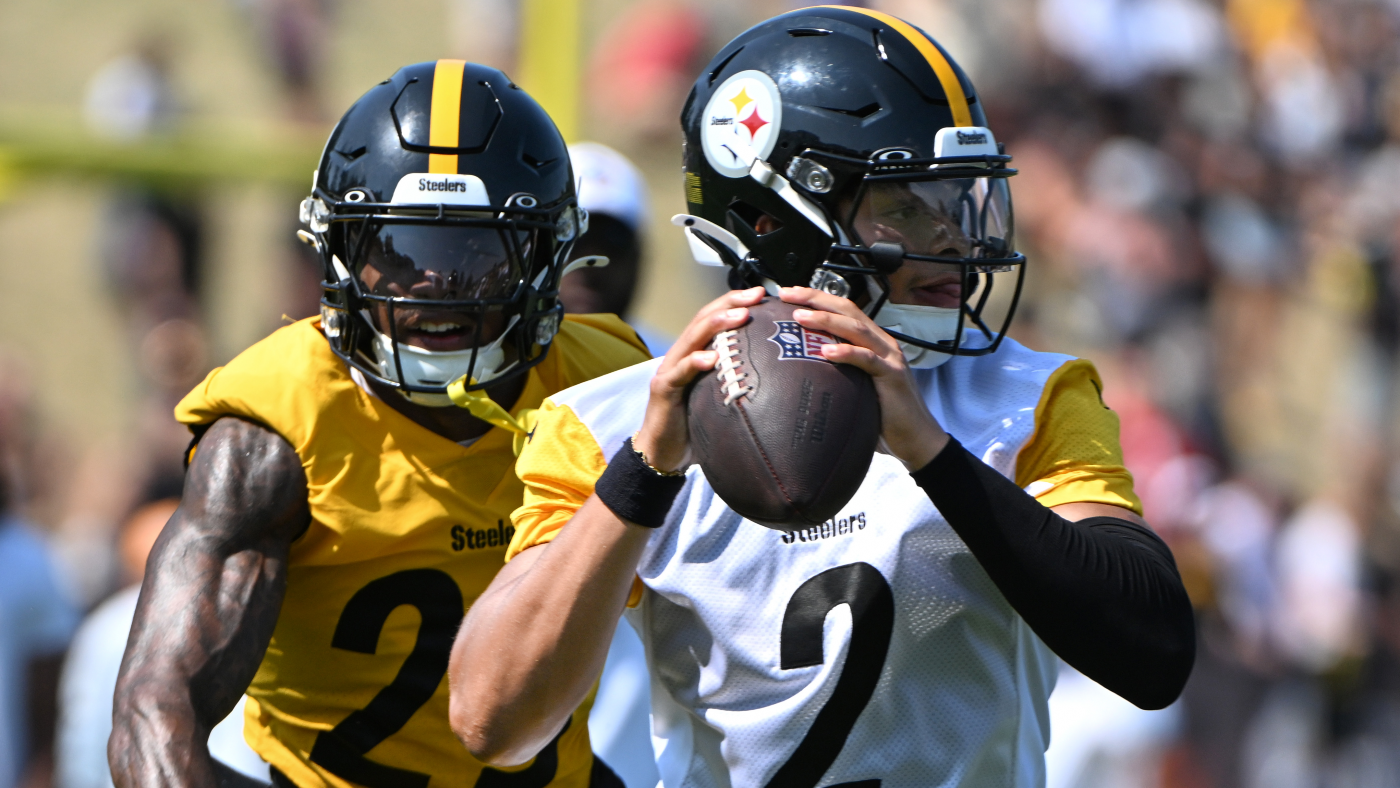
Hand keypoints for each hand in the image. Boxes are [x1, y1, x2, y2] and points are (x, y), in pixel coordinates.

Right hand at [632, 287, 765, 471]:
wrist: (662, 453)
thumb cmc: (694, 427)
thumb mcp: (720, 399)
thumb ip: (738, 384)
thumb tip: (780, 380)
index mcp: (695, 354)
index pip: (714, 319)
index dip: (735, 303)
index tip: (761, 294)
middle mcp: (681, 356)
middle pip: (703, 319)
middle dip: (730, 303)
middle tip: (755, 295)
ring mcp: (670, 370)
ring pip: (691, 338)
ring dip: (716, 324)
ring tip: (739, 316)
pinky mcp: (663, 390)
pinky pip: (679, 372)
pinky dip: (695, 362)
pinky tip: (711, 358)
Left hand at [780, 286, 948, 469]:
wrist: (917, 437)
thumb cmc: (884, 413)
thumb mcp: (857, 384)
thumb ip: (839, 370)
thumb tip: (802, 369)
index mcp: (872, 341)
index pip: (843, 309)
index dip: (817, 298)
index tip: (789, 294)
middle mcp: (882, 343)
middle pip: (848, 309)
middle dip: (816, 299)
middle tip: (788, 293)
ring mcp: (889, 357)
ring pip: (856, 329)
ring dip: (826, 320)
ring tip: (801, 318)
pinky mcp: (893, 376)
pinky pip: (868, 359)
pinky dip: (847, 353)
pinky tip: (826, 352)